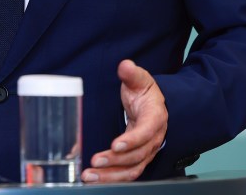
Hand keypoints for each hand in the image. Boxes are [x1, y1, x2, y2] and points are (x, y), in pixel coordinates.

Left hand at [82, 59, 167, 182]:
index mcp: (155, 118)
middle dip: (115, 161)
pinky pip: (126, 174)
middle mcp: (153, 139)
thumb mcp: (140, 80)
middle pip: (137, 155)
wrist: (152, 106)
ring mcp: (146, 152)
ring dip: (111, 176)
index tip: (115, 144)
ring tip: (90, 176)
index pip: (146, 132)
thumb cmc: (145, 93)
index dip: (132, 140)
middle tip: (95, 161)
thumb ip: (132, 74)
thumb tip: (125, 66)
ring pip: (131, 169)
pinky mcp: (137, 160)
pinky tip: (94, 179)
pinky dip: (111, 179)